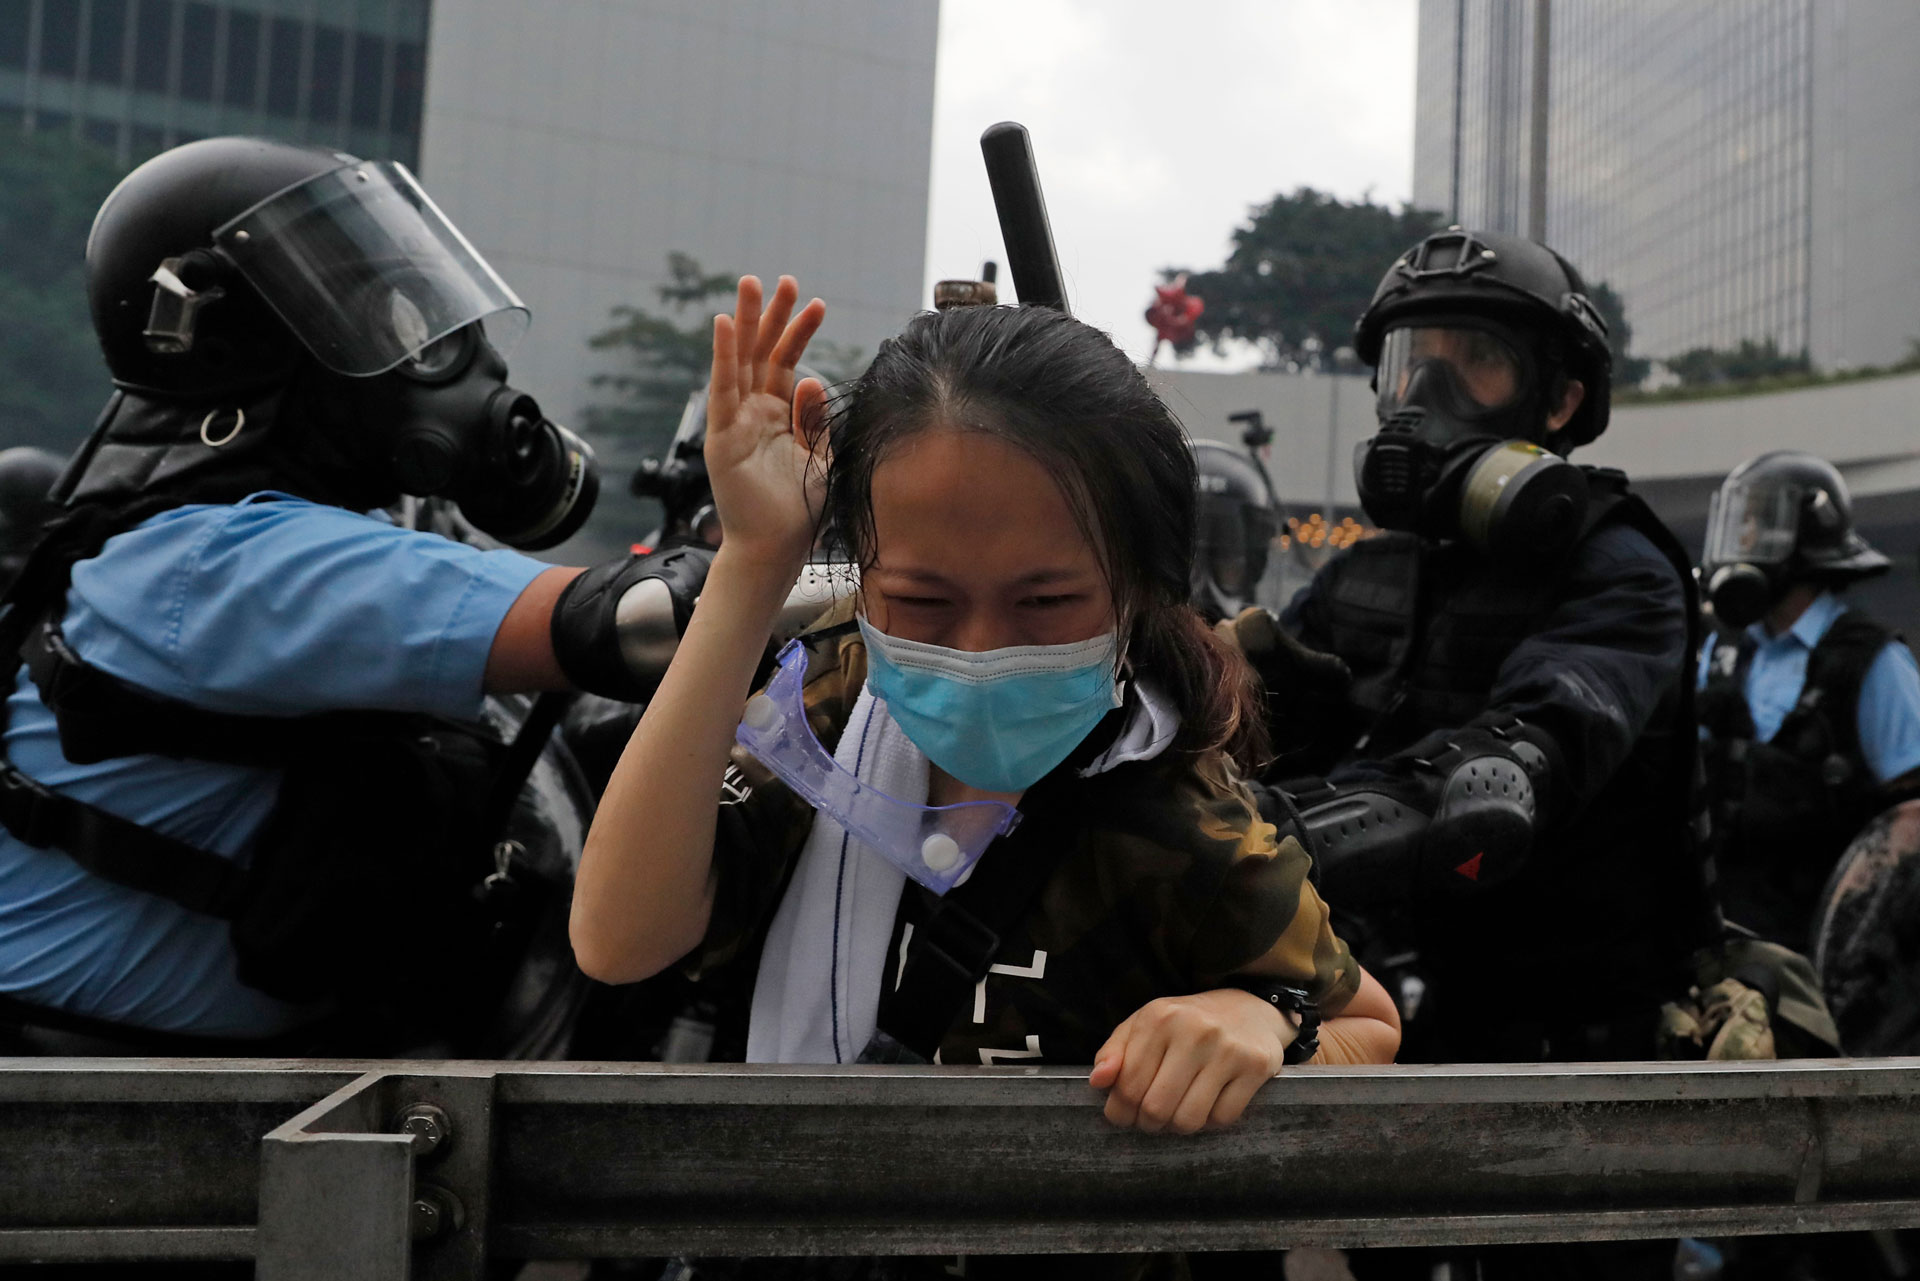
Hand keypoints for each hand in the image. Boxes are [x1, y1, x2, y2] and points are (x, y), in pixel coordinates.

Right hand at [705, 275, 828, 572]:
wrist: (777, 549)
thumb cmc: (800, 511)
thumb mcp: (821, 458)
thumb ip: (816, 420)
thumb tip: (810, 379)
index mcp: (780, 417)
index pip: (788, 363)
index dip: (800, 332)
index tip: (818, 304)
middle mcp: (755, 413)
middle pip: (763, 353)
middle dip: (772, 315)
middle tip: (783, 279)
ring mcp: (736, 423)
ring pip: (740, 362)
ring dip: (744, 322)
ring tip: (750, 285)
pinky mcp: (722, 438)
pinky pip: (722, 390)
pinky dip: (723, 357)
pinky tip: (725, 325)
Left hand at [1089, 988, 1294, 1133]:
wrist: (1248, 1008)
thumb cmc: (1187, 1022)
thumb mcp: (1145, 1025)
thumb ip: (1114, 1052)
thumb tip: (1097, 1082)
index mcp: (1159, 1017)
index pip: (1128, 1085)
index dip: (1119, 1111)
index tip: (1123, 1115)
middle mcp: (1193, 1030)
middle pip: (1156, 1108)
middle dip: (1147, 1123)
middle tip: (1150, 1119)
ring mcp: (1227, 1049)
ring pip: (1189, 1119)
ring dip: (1178, 1127)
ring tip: (1177, 1112)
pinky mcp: (1255, 1066)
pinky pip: (1222, 1118)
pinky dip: (1210, 1122)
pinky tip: (1207, 1104)